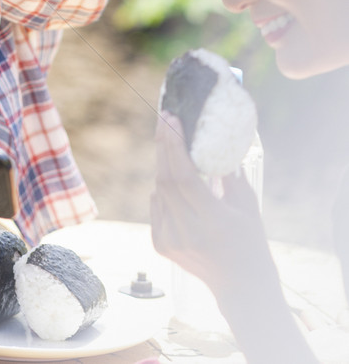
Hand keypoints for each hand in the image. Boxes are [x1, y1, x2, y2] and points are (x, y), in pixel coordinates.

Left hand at [151, 112, 269, 292]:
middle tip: (164, 119)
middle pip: (166, 180)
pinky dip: (162, 188)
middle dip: (163, 145)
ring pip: (159, 191)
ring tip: (169, 141)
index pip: (184, 177)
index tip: (172, 120)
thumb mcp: (248, 207)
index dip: (175, 146)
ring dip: (163, 164)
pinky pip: (157, 206)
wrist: (241, 287)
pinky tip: (170, 176)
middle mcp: (188, 232)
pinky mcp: (161, 244)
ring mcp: (171, 240)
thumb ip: (231, 176)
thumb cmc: (250, 242)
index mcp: (213, 222)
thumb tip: (217, 141)